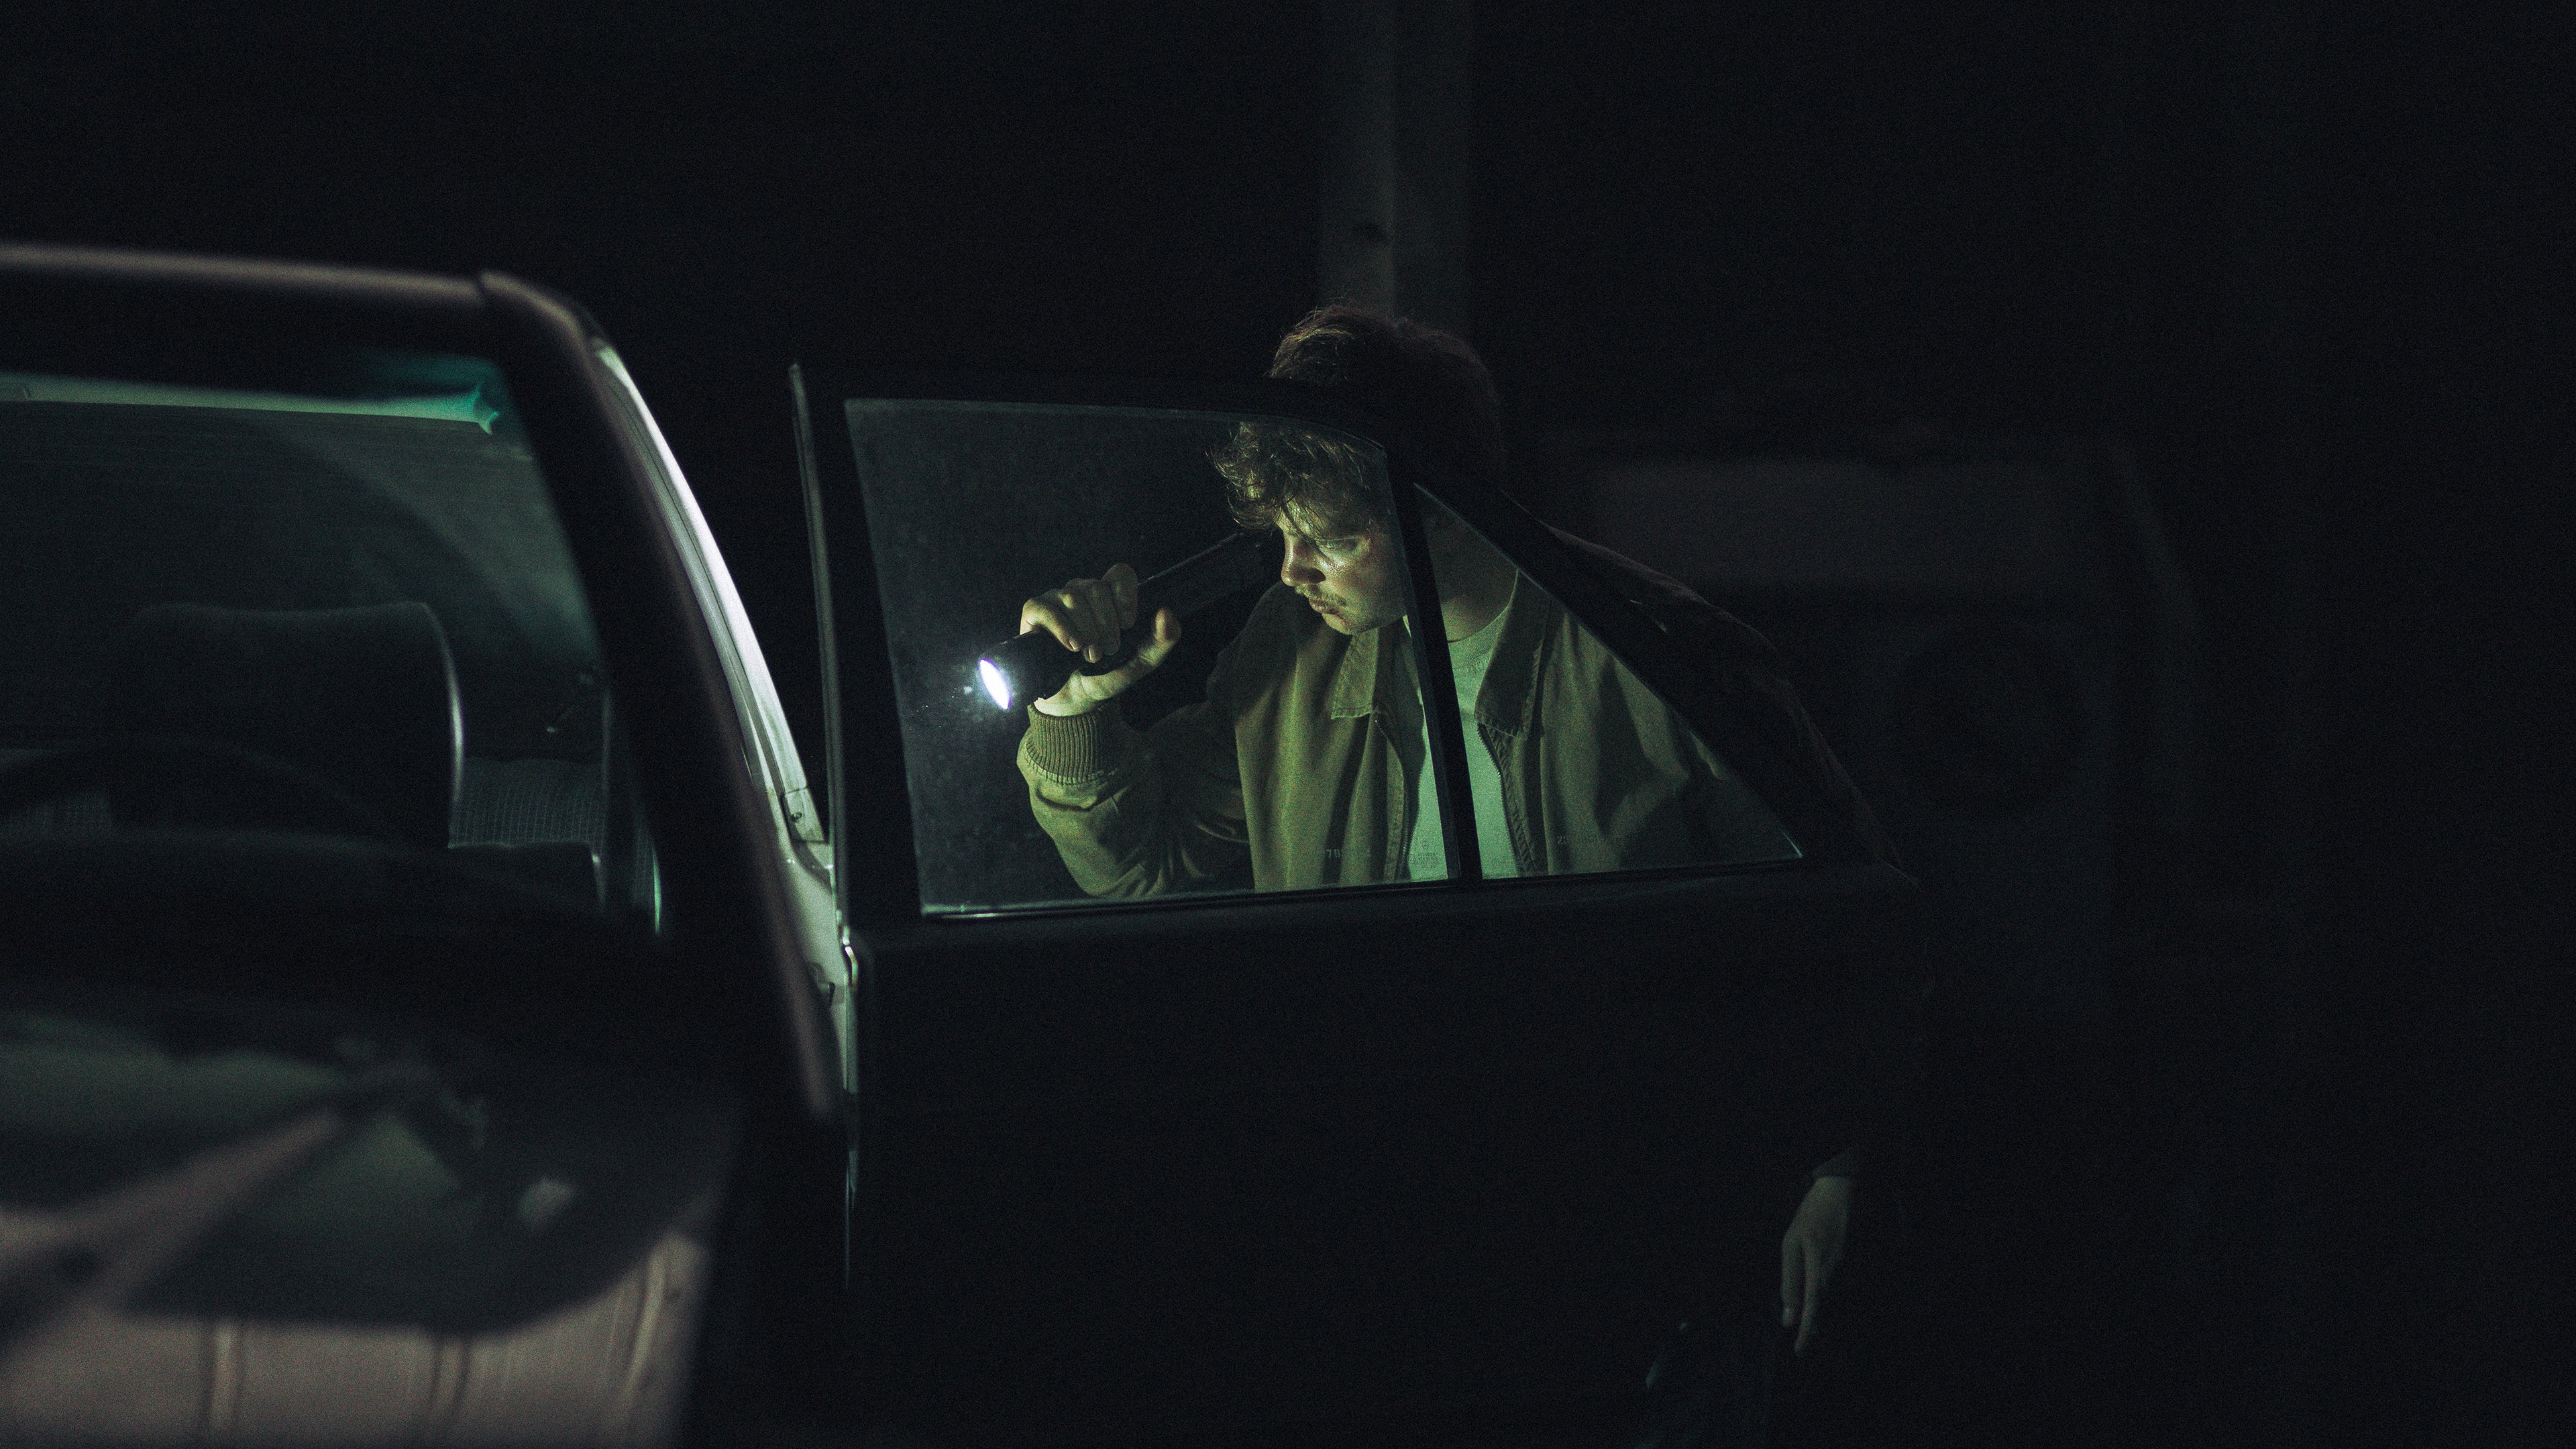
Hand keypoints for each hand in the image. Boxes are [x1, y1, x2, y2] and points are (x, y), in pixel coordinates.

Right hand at [1017, 563, 1181, 716]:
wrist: (1075, 699)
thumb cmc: (1107, 675)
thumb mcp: (1142, 662)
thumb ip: (1163, 640)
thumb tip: (1166, 612)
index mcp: (1109, 597)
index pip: (1120, 573)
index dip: (1125, 594)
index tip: (1127, 624)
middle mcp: (1082, 592)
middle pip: (1096, 587)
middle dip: (1105, 622)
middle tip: (1107, 650)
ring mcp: (1056, 600)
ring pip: (1072, 597)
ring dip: (1086, 629)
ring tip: (1089, 654)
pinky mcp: (1034, 613)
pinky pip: (1045, 608)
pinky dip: (1061, 627)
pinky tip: (1071, 646)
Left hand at [1780, 1174, 1852, 1356]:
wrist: (1840, 1195)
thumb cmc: (1810, 1218)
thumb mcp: (1790, 1244)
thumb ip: (1789, 1281)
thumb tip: (1787, 1317)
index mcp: (1818, 1267)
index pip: (1813, 1307)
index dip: (1807, 1331)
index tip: (1799, 1352)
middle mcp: (1837, 1273)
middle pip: (1825, 1309)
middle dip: (1814, 1331)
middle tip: (1802, 1351)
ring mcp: (1848, 1270)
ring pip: (1833, 1302)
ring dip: (1820, 1319)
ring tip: (1810, 1336)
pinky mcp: (1853, 1267)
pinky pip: (1839, 1292)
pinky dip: (1829, 1304)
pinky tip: (1821, 1311)